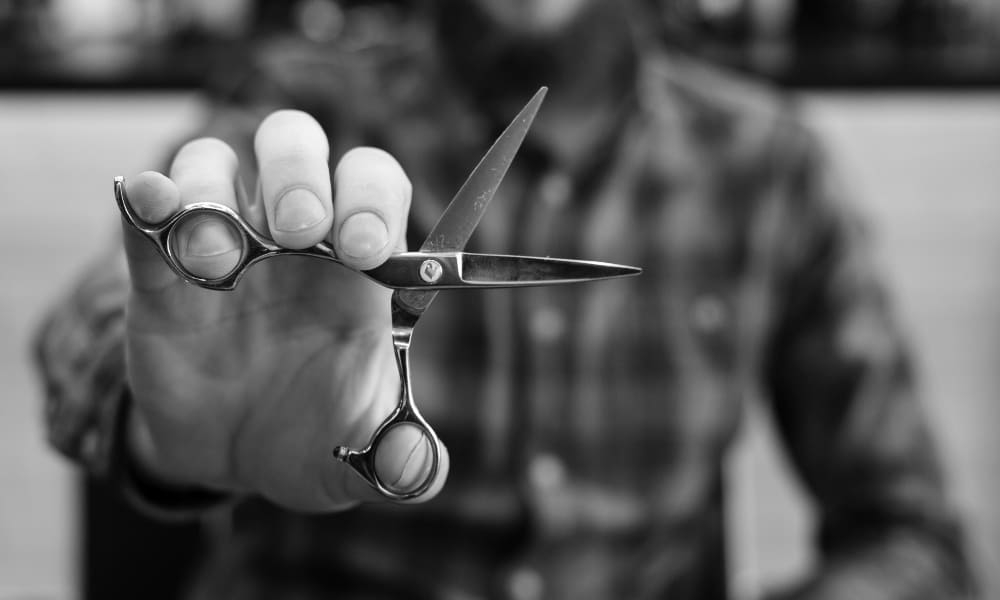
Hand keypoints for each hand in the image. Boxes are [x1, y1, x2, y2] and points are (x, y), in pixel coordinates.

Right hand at [120, 110, 448, 510]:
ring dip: (214, 194)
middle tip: (300, 230)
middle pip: (296, 145)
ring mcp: (225, 249)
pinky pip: (147, 215)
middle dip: (299, 174)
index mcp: (358, 264)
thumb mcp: (362, 460)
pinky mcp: (158, 278)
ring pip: (214, 161)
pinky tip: (149, 203)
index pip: (374, 184)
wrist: (235, 461)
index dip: (372, 199)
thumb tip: (414, 470)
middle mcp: (293, 239)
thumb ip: (402, 464)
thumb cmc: (316, 440)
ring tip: (218, 267)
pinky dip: (147, 200)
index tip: (365, 249)